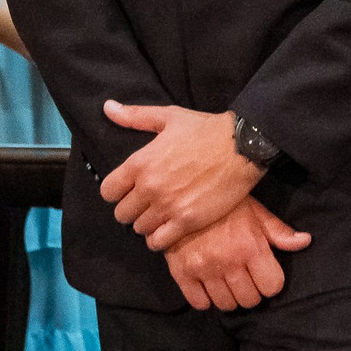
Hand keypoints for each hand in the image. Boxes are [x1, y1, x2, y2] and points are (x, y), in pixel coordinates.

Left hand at [101, 101, 261, 250]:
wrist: (243, 147)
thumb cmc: (206, 130)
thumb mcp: (168, 117)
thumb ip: (134, 116)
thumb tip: (108, 107)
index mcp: (140, 163)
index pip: (108, 192)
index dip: (116, 192)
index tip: (128, 189)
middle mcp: (150, 187)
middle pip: (122, 214)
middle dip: (132, 209)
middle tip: (146, 203)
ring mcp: (168, 206)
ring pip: (140, 229)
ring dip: (147, 223)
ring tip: (160, 214)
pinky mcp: (187, 221)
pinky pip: (158, 242)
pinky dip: (159, 238)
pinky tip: (169, 228)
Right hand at [162, 197, 312, 310]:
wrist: (181, 195)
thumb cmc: (224, 204)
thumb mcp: (255, 211)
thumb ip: (279, 231)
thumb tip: (305, 241)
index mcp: (250, 246)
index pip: (272, 287)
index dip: (271, 282)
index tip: (264, 274)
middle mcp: (228, 262)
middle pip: (250, 300)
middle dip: (251, 291)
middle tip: (245, 277)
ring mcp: (203, 270)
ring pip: (226, 305)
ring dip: (229, 296)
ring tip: (227, 281)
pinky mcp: (181, 273)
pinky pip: (199, 303)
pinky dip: (205, 298)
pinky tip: (207, 284)